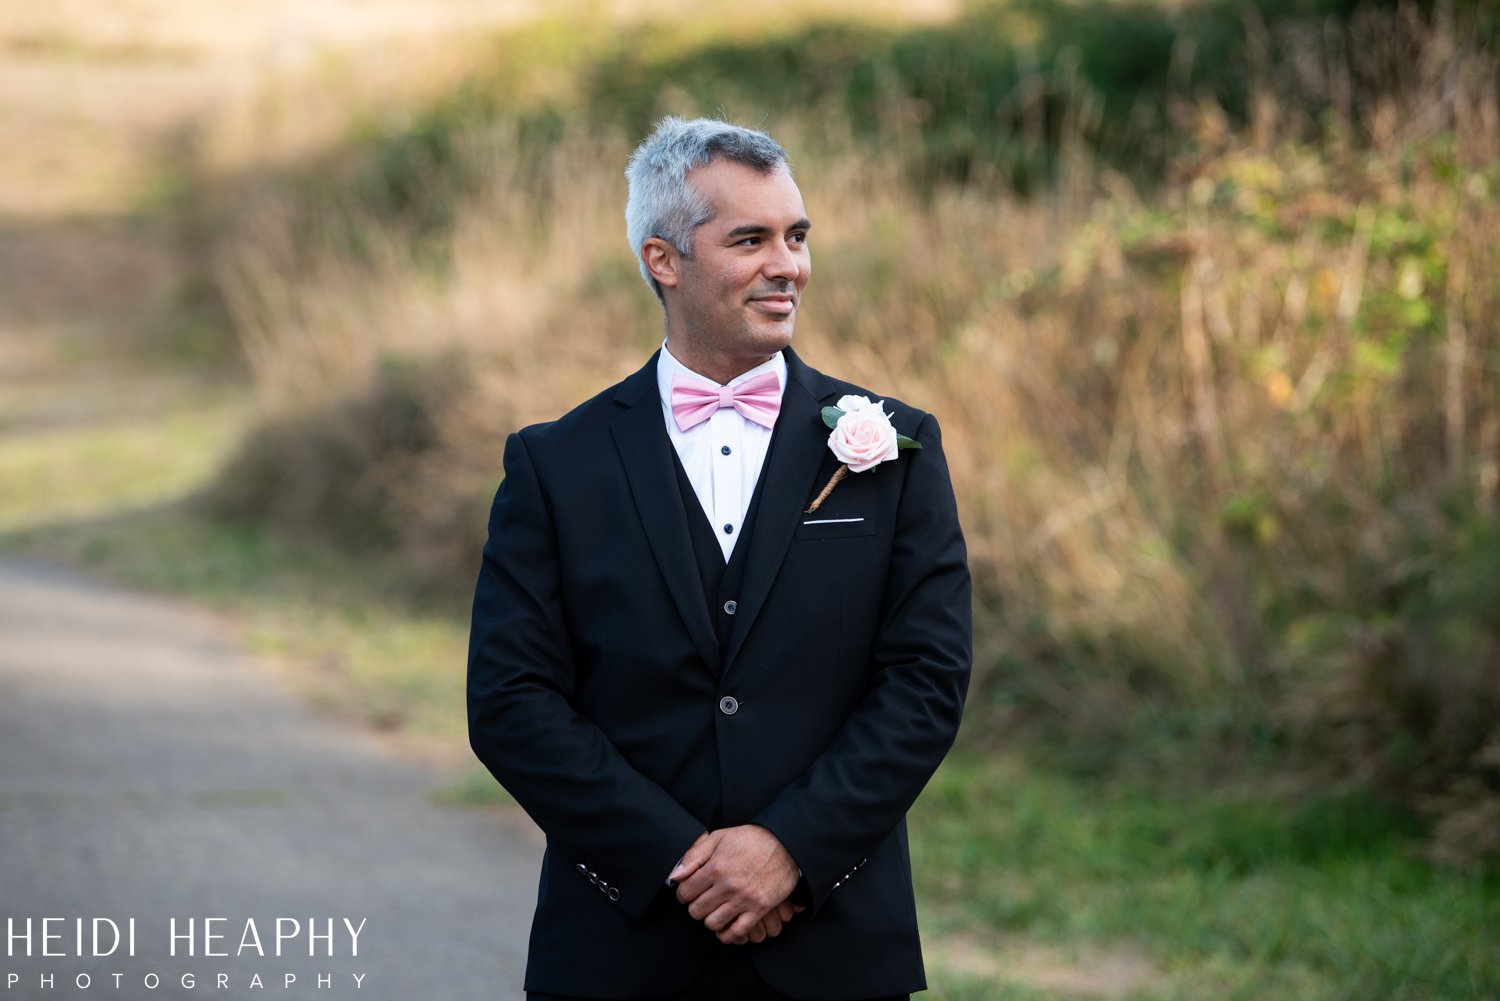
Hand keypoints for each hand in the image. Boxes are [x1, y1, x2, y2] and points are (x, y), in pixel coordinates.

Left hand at [670, 825, 801, 944]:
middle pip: (696, 911)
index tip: (690, 892)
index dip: (683, 894)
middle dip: (695, 907)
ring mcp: (744, 899)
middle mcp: (728, 885)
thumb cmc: (751, 839)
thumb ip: (694, 855)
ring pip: (713, 924)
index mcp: (715, 867)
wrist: (786, 843)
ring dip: (710, 920)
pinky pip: (737, 932)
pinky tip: (726, 926)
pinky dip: (728, 935)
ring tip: (715, 911)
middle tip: (702, 902)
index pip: (685, 892)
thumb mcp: (720, 837)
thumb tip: (676, 875)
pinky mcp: (759, 909)